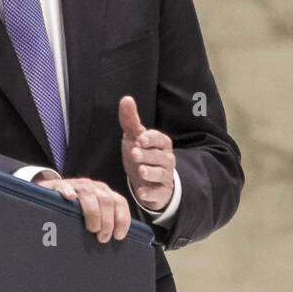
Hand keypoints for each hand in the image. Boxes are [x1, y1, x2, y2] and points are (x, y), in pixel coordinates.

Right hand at [31, 174, 131, 242]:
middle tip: (103, 238)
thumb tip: (116, 239)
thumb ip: (105, 220)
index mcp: (104, 192)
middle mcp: (93, 187)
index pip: (120, 202)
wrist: (52, 191)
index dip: (122, 219)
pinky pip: (64, 186)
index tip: (119, 236)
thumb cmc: (75, 208)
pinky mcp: (59, 185)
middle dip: (108, 221)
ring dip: (93, 213)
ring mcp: (76, 185)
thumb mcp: (94, 211)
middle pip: (106, 200)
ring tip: (92, 229)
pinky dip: (68, 191)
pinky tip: (70, 198)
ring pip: (89, 194)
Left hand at [119, 95, 174, 211]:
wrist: (147, 181)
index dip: (151, 139)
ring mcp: (165, 177)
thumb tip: (126, 98)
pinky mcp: (161, 192)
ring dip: (150, 172)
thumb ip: (130, 120)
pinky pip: (158, 193)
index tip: (140, 138)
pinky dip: (150, 193)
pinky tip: (141, 193)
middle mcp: (166, 160)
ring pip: (161, 174)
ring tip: (140, 170)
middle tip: (134, 153)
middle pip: (160, 157)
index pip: (160, 139)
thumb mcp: (134, 137)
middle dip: (148, 155)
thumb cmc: (141, 154)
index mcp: (161, 145)